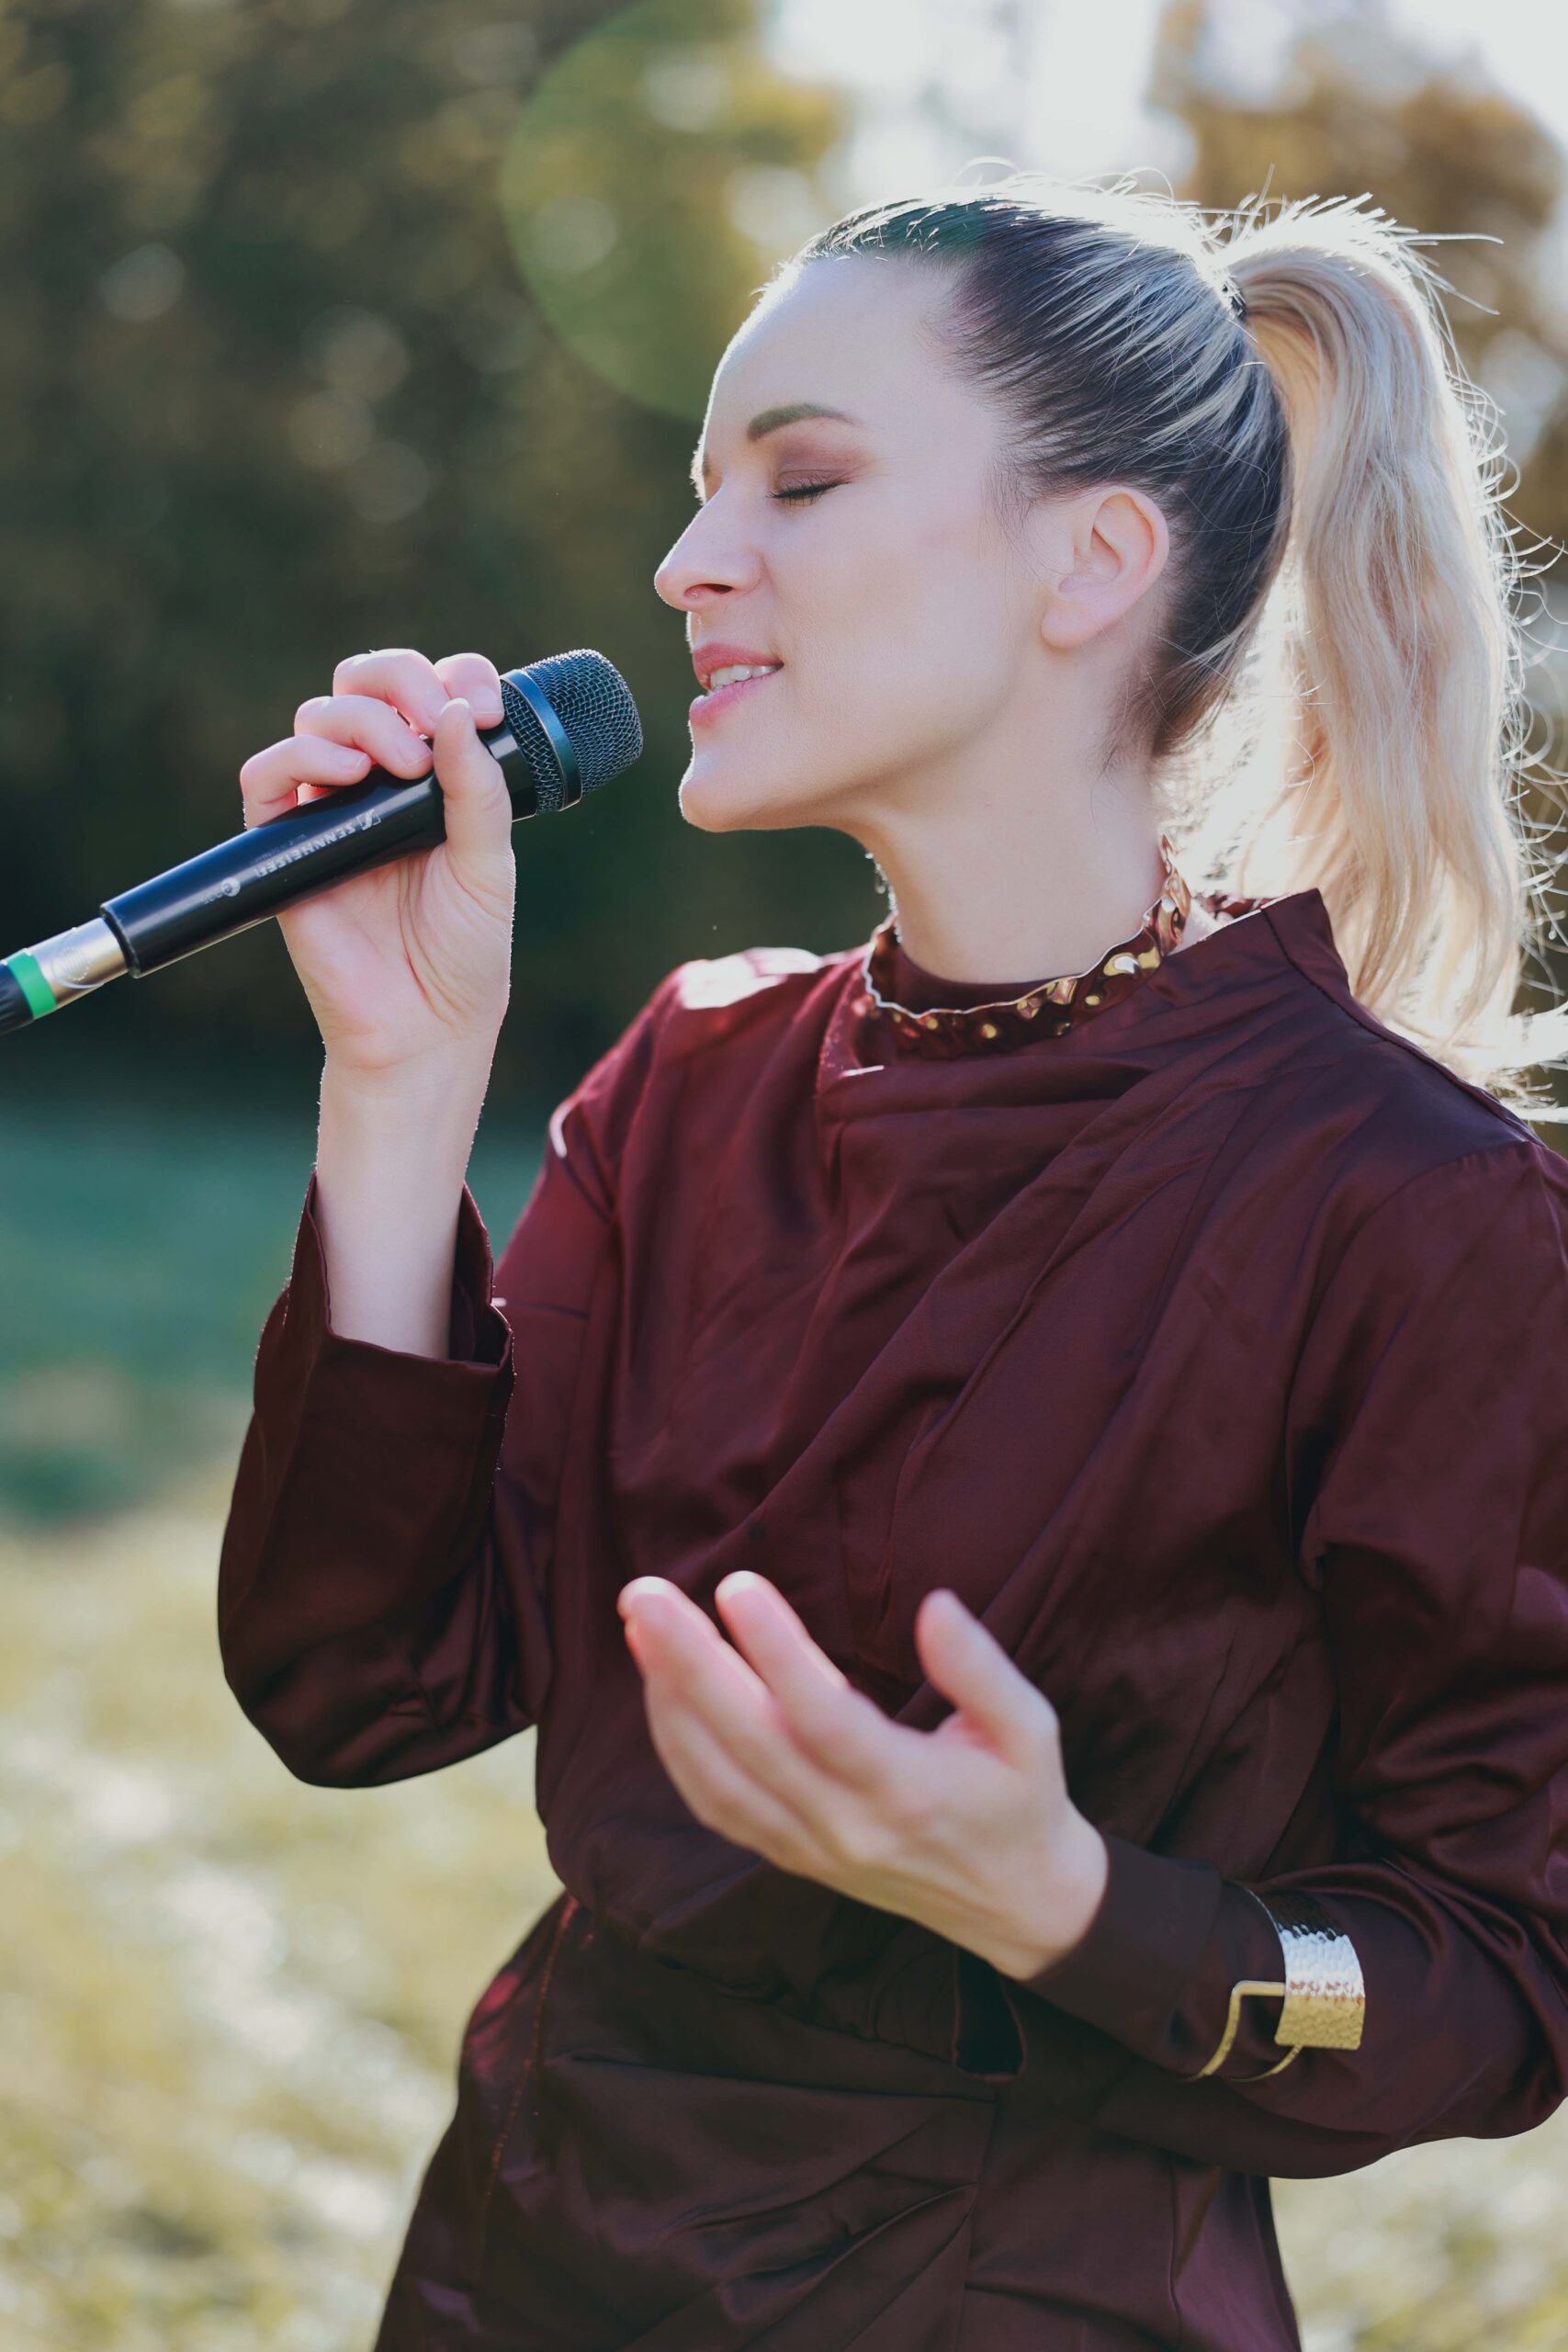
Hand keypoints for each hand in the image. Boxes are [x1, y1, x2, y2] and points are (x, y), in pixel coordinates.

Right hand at [238, 647, 515, 1079]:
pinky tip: (345, 776)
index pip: (431, 690)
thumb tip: (459, 712)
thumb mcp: (489, 863)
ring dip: (364, 720)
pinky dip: (301, 758)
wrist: (425, 1026)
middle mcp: (377, 781)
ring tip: (403, 765)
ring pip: (319, 717)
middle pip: (365, 683)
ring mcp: (329, 808)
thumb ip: (480, 790)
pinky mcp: (285, 844)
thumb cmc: (464, 952)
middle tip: (435, 720)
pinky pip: (267, 775)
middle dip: (401, 680)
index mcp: (434, 776)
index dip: (454, 676)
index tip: (487, 708)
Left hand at [617, 1570, 1108, 1982]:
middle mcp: (847, 1826)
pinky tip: (659, 1688)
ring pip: (717, 1778)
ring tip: (640, 1626)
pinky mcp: (790, 1856)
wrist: (1014, 1904)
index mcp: (909, 1789)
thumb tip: (935, 1604)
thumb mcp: (1031, 1728)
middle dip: (688, 1662)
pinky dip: (676, 1747)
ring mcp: (810, 1847)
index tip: (737, 1585)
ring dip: (669, 1700)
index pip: (824, 1718)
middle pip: (750, 1743)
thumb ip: (982, 1667)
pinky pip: (715, 1806)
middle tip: (644, 1593)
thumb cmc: (1020, 1799)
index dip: (777, 1652)